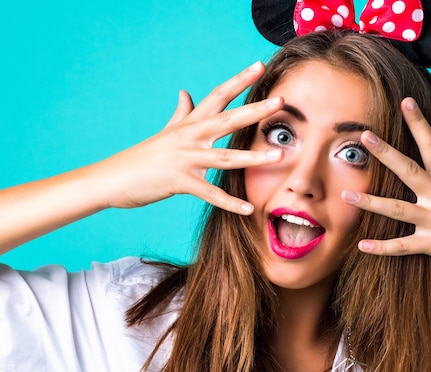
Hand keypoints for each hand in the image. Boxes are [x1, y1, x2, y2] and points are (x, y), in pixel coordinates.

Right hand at [95, 61, 283, 213]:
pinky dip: (229, 202)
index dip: (239, 80)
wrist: (112, 178)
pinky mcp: (178, 181)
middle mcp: (189, 136)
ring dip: (253, 157)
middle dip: (255, 110)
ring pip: (224, 157)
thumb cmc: (143, 157)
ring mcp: (184, 158)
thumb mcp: (165, 131)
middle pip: (227, 119)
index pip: (218, 95)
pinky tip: (248, 208)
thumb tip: (184, 91)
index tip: (260, 65)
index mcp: (189, 123)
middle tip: (280, 101)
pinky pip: (209, 193)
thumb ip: (181, 113)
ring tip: (278, 156)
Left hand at [342, 97, 430, 288]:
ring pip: (398, 209)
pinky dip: (383, 247)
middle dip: (386, 153)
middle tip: (365, 136)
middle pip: (410, 170)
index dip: (419, 124)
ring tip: (346, 195)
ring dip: (371, 203)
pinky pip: (404, 246)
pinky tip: (362, 245)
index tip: (406, 102)